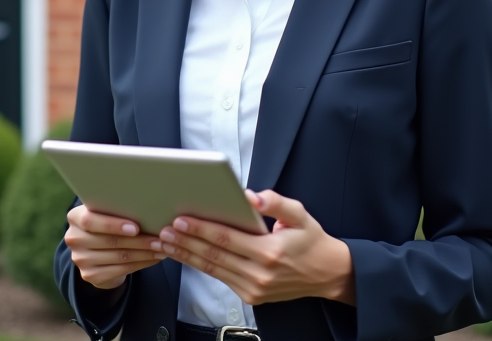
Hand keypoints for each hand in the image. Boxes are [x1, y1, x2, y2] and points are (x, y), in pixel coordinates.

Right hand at [64, 204, 164, 289]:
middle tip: (160, 239)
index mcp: (75, 217)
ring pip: (119, 256)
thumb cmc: (106, 223)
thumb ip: (116, 207)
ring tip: (162, 248)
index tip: (136, 227)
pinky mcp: (89, 275)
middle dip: (139, 240)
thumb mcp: (105, 212)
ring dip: (144, 253)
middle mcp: (74, 238)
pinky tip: (154, 258)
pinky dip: (141, 264)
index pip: (90, 221)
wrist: (95, 251)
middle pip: (109, 241)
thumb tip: (149, 204)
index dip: (113, 225)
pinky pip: (120, 270)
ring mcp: (80, 259)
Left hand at [155, 189, 355, 305]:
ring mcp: (254, 288)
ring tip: (166, 243)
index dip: (201, 229)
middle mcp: (259, 274)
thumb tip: (251, 195)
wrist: (327, 275)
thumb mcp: (300, 215)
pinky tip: (186, 255)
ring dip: (186, 256)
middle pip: (213, 256)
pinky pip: (220, 278)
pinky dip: (200, 266)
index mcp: (270, 252)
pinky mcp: (251, 297)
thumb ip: (276, 202)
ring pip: (212, 270)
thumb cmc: (312, 241)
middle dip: (186, 242)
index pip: (226, 238)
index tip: (181, 219)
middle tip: (164, 230)